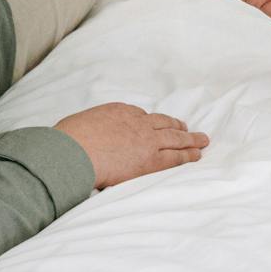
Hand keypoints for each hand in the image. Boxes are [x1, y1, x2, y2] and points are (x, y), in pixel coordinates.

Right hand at [54, 103, 209, 188]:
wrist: (76, 151)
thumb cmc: (68, 141)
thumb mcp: (76, 126)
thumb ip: (85, 130)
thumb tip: (76, 138)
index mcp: (118, 112)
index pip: (139, 116)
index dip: (150, 122)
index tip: (154, 124)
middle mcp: (136, 122)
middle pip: (162, 123)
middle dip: (176, 125)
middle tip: (186, 127)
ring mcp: (146, 140)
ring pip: (175, 137)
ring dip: (190, 139)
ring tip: (202, 140)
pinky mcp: (151, 159)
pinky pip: (175, 157)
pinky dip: (188, 155)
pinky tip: (196, 155)